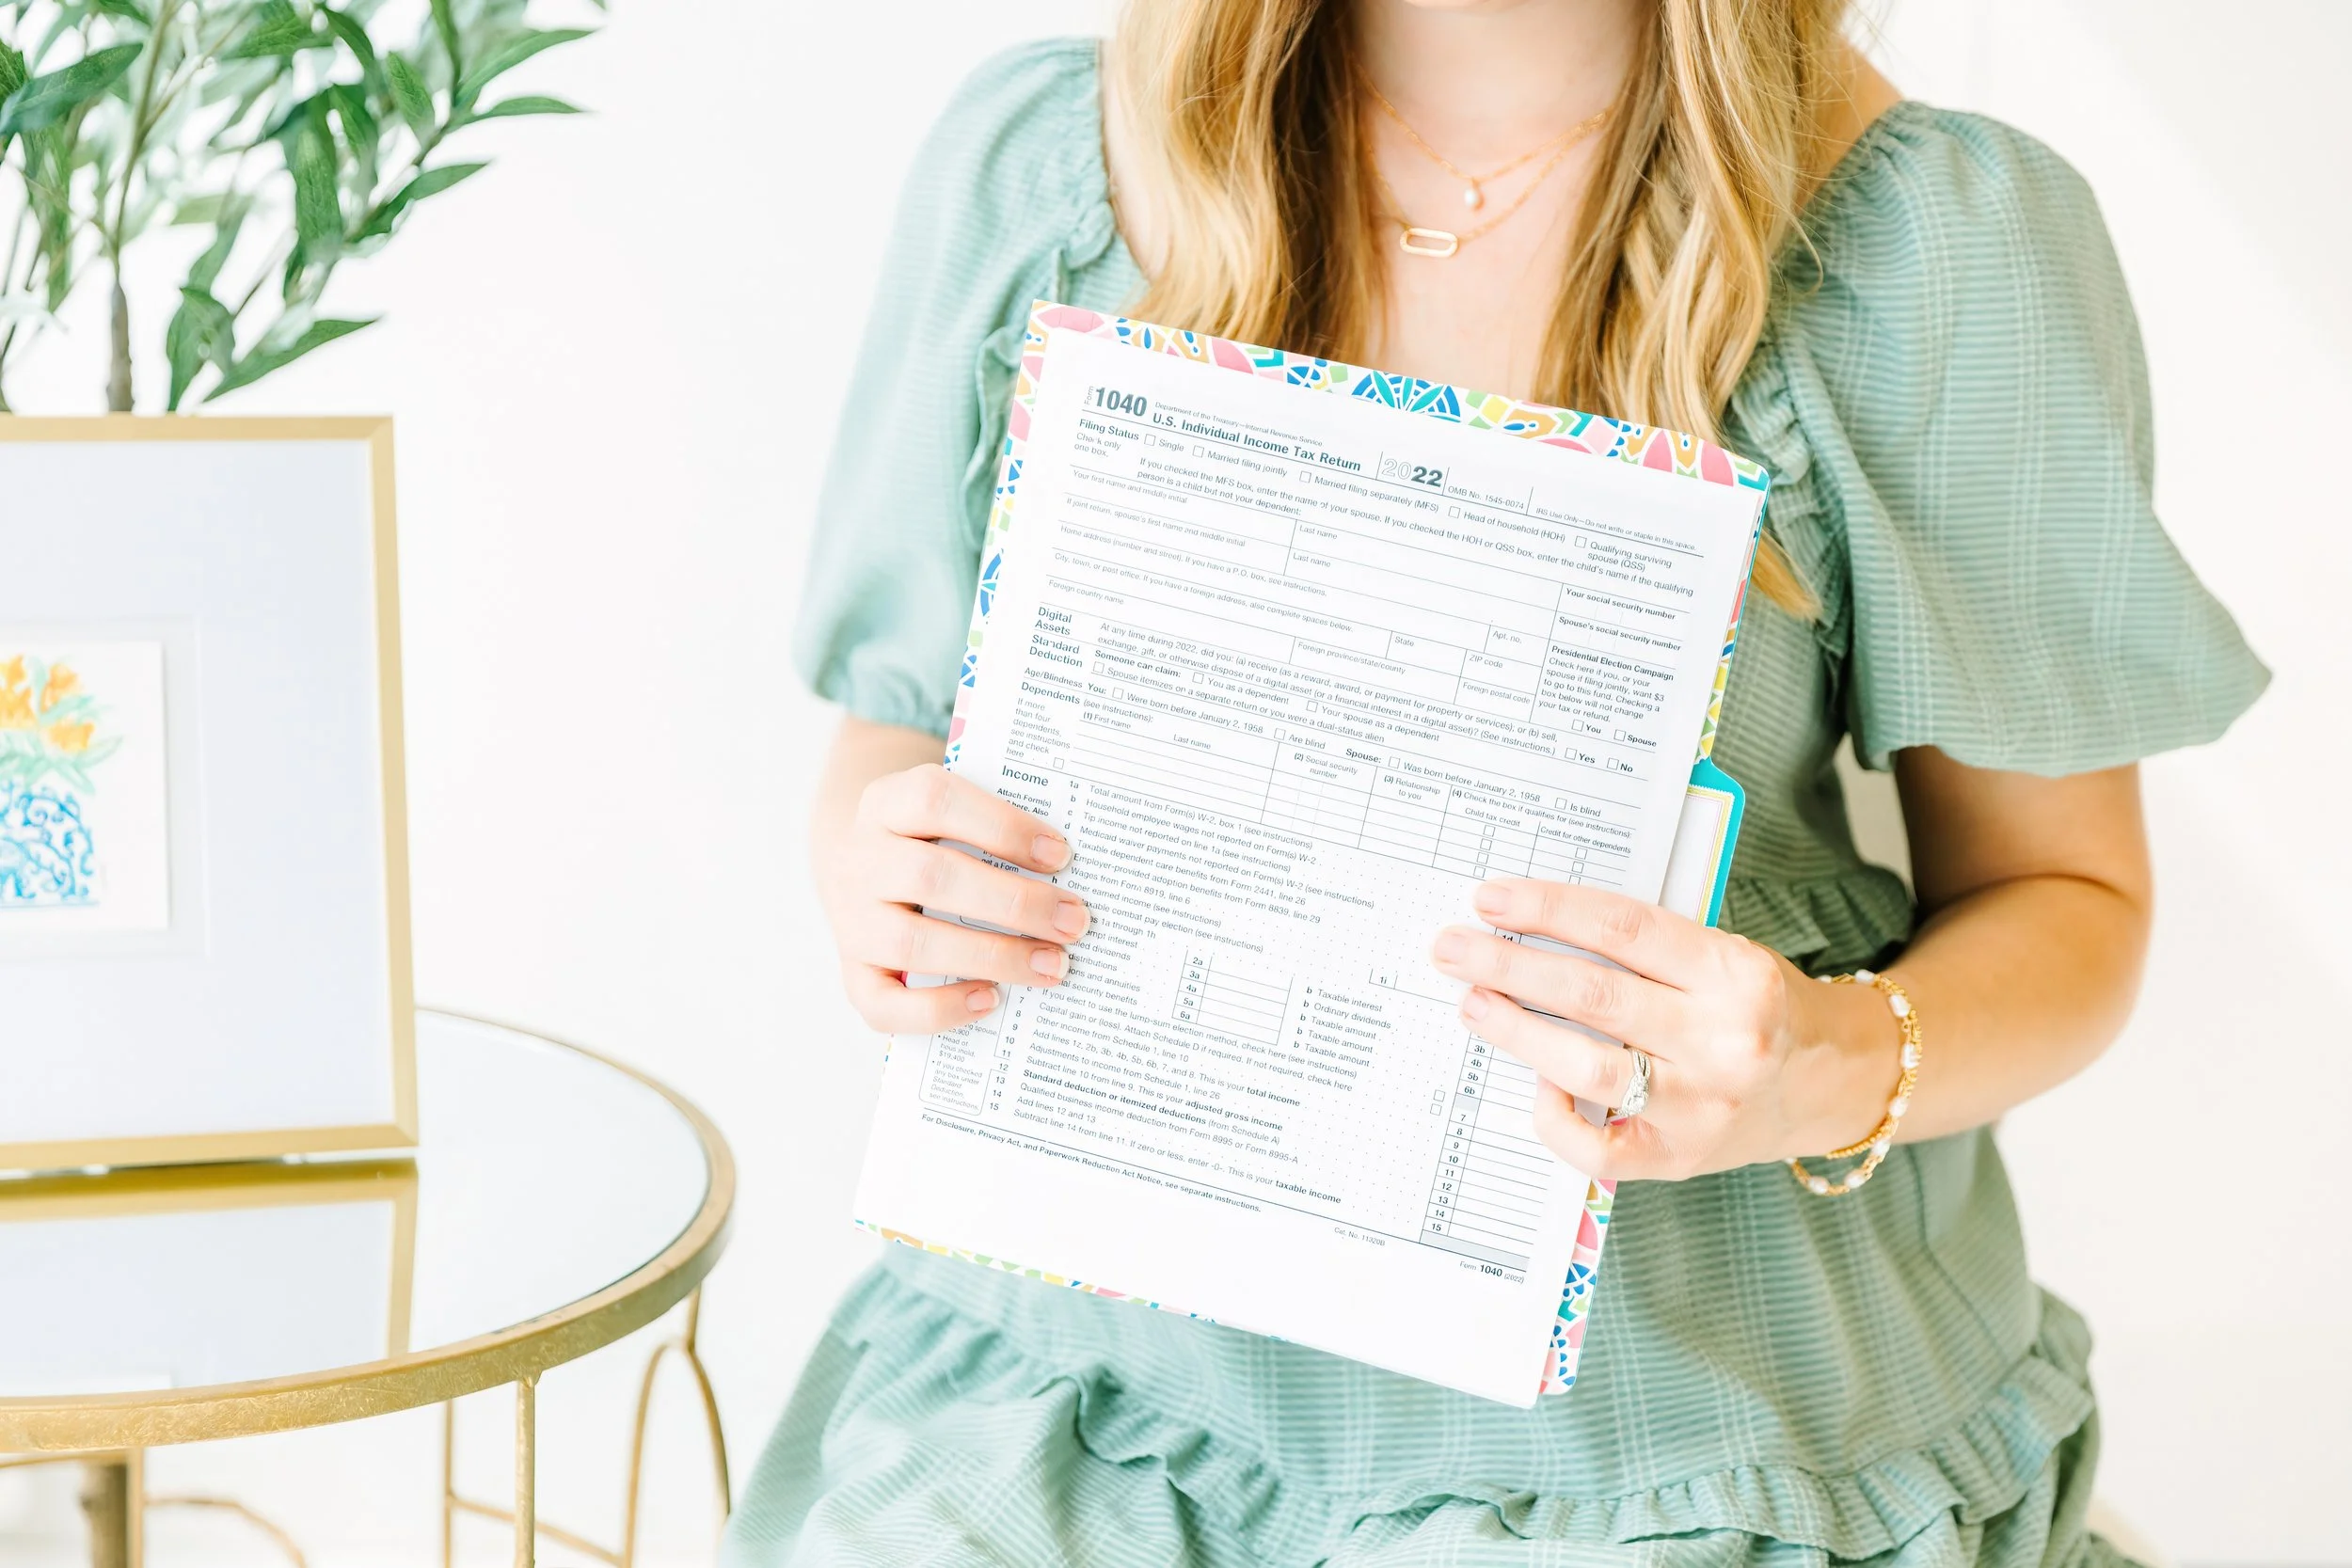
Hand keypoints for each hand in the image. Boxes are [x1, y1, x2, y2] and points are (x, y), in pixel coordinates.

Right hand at [819, 763, 1087, 1033]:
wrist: (855, 870)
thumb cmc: (925, 841)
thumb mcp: (947, 815)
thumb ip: (994, 830)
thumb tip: (1069, 871)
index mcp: (885, 803)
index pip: (935, 800)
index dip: (1000, 827)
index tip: (1060, 855)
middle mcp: (859, 861)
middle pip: (929, 876)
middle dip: (1013, 902)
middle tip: (1073, 921)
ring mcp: (850, 921)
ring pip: (910, 944)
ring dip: (992, 957)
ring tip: (1052, 965)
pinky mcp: (853, 975)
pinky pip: (884, 1005)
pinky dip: (940, 1009)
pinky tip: (991, 1000)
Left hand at [1428, 879, 1892, 1180]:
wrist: (1832, 1083)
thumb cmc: (1758, 1007)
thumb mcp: (1724, 956)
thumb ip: (1647, 946)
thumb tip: (1532, 928)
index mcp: (1735, 974)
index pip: (1623, 929)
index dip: (1548, 908)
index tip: (1491, 898)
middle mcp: (1724, 1041)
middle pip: (1594, 994)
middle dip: (1509, 966)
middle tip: (1452, 947)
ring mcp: (1701, 1107)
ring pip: (1586, 1066)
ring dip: (1516, 1031)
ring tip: (1473, 1002)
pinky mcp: (1679, 1159)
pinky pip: (1594, 1143)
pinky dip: (1553, 1110)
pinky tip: (1535, 1081)